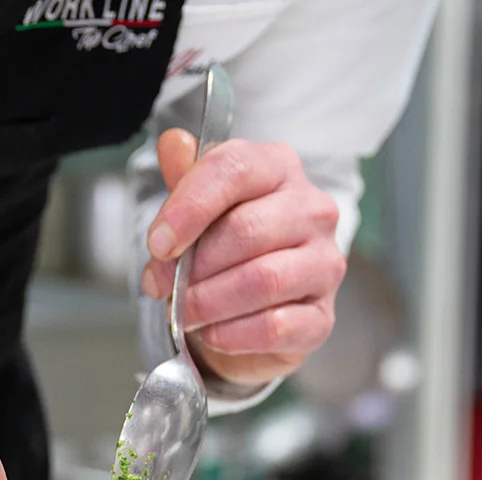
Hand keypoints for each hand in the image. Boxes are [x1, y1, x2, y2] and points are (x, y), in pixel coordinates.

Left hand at [141, 130, 346, 384]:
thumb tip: (173, 144)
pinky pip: (276, 326)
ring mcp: (324, 264)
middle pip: (247, 230)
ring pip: (263, 280)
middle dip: (193, 266)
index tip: (157, 244)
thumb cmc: (222, 251)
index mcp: (277, 169)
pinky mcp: (321, 316)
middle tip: (162, 286)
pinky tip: (211, 333)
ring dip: (209, 302)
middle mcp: (311, 210)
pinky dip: (232, 334)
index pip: (234, 169)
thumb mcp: (197, 211)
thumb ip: (185, 181)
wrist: (246, 313)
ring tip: (184, 313)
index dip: (190, 207)